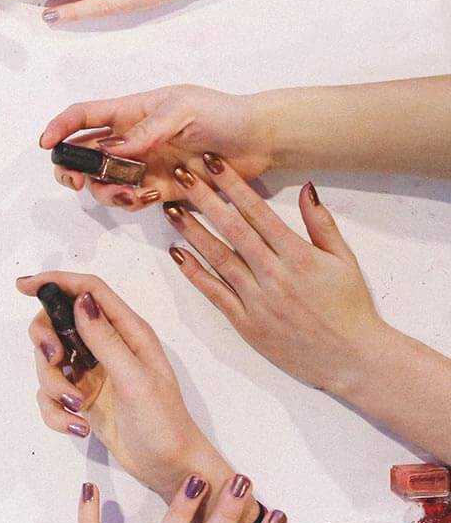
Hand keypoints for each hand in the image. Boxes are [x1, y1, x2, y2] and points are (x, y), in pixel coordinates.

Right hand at [17, 271, 223, 501]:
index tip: (24, 287)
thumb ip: (106, 341)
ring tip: (77, 408)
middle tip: (55, 364)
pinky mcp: (82, 397)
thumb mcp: (136, 380)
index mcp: (127, 331)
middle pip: (57, 323)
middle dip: (46, 343)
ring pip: (49, 362)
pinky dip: (56, 411)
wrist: (170, 468)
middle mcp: (106, 345)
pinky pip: (50, 395)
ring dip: (53, 385)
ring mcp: (91, 372)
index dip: (56, 282)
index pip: (88, 291)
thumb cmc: (164, 422)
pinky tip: (77, 426)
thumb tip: (81, 300)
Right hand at [39, 87, 272, 210]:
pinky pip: (129, 200)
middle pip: (81, 154)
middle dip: (71, 169)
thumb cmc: (222, 113)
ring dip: (104, 191)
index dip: (60, 127)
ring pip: (102, 182)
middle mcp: (129, 140)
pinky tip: (149, 198)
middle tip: (78, 181)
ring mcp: (141, 166)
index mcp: (130, 112)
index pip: (83, 116)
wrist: (259, 140)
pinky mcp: (158, 189)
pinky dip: (130, 203)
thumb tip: (111, 150)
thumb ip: (146, 130)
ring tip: (127, 194)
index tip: (47, 144)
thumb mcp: (182, 109)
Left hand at [164, 156, 383, 394]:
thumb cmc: (349, 307)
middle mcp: (275, 275)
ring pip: (219, 259)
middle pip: (233, 230)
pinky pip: (215, 294)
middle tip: (181, 175)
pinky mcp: (246, 324)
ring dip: (192, 232)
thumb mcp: (344, 260)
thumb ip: (321, 223)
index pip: (259, 212)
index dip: (234, 185)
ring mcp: (258, 300)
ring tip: (170, 209)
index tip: (213, 163)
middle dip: (205, 199)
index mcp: (299, 256)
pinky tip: (177, 254)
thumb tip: (306, 188)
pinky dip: (195, 273)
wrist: (352, 359)